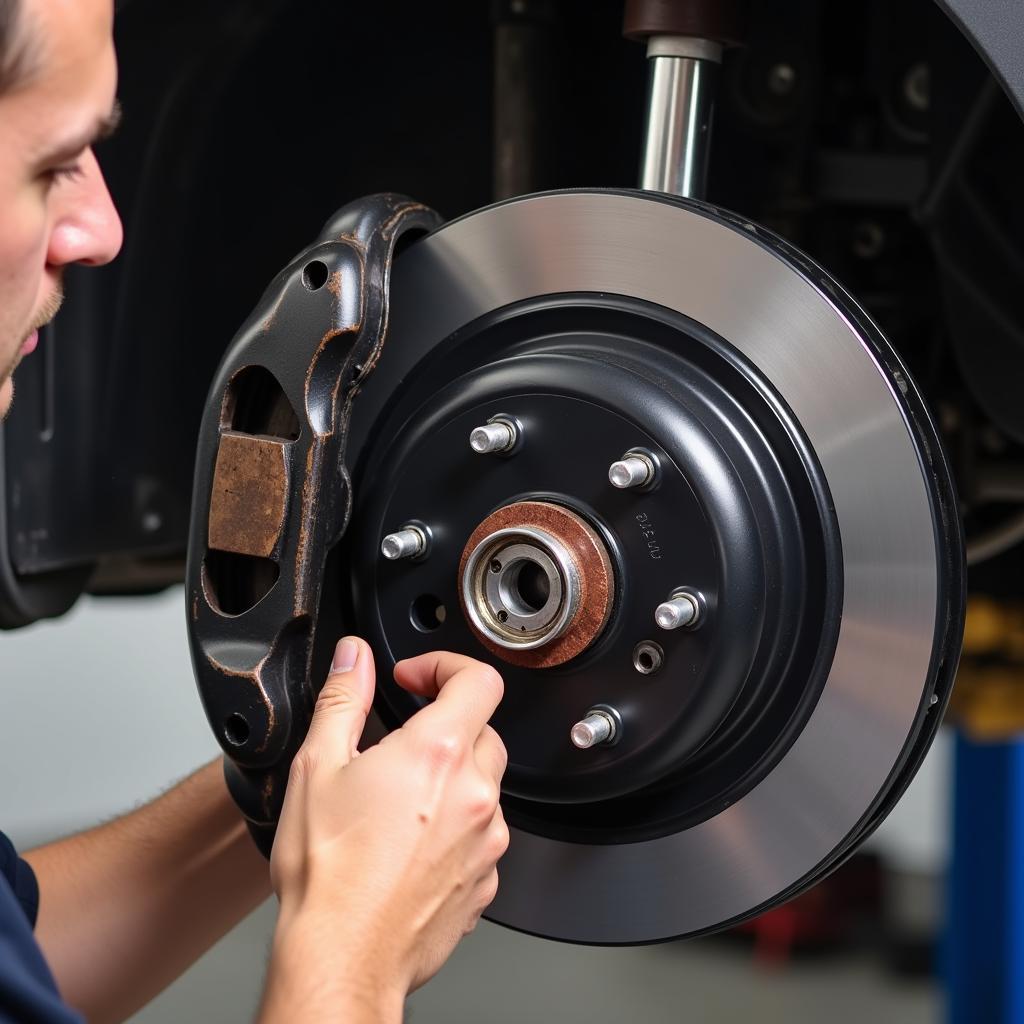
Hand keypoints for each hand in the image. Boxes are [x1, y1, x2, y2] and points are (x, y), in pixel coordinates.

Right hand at [264, 637, 508, 1018]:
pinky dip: (456, 827)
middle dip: (445, 725)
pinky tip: (412, 844)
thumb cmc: (328, 873)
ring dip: (452, 779)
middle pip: (484, 731)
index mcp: (437, 753)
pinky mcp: (486, 879)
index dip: (447, 666)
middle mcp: (475, 793)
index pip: (479, 680)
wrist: (342, 957)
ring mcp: (487, 840)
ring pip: (485, 785)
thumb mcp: (317, 767)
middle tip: (400, 743)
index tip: (416, 680)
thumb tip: (355, 658)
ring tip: (399, 802)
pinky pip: (482, 835)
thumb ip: (344, 698)